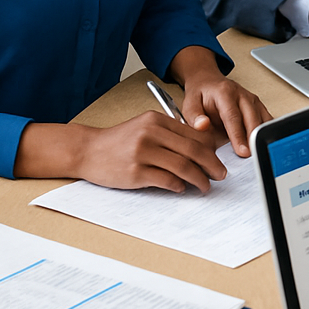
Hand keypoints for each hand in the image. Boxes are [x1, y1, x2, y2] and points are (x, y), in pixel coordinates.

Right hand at [14, 115, 227, 193]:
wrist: (87, 150)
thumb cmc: (120, 141)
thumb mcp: (146, 127)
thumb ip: (171, 134)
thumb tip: (203, 148)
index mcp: (158, 120)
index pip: (194, 134)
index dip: (211, 149)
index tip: (219, 159)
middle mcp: (151, 133)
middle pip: (193, 150)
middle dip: (211, 164)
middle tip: (221, 174)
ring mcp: (142, 152)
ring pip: (182, 166)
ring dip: (198, 179)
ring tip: (205, 186)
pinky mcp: (134, 172)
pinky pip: (165, 180)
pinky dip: (178, 185)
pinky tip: (182, 188)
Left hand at [168, 46, 271, 157]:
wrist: (209, 83)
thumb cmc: (201, 95)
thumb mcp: (189, 103)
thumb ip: (194, 116)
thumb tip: (202, 126)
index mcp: (225, 93)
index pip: (233, 116)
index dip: (238, 135)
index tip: (241, 151)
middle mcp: (242, 95)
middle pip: (252, 118)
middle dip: (253, 139)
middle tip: (251, 156)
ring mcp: (253, 100)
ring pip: (263, 119)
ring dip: (261, 137)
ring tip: (257, 153)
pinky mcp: (259, 106)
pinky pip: (267, 120)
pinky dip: (266, 133)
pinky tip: (263, 144)